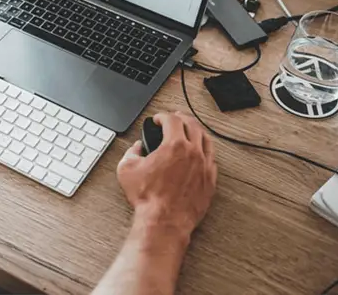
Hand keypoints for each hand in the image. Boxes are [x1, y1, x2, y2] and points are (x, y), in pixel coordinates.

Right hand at [117, 111, 216, 244]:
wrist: (164, 221)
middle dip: (181, 118)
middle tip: (174, 118)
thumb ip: (131, 153)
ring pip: (206, 140)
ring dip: (196, 131)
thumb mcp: (126, 169)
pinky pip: (211, 158)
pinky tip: (199, 152)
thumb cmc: (149, 198)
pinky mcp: (210, 181)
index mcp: (174, 146)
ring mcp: (204, 166)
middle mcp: (193, 153)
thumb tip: (136, 148)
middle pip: (192, 125)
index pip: (172, 120)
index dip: (163, 116)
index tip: (158, 119)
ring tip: (190, 131)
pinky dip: (204, 150)